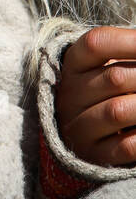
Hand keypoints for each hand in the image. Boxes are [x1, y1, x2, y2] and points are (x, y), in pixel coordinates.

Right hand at [56, 26, 135, 167]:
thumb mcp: (107, 65)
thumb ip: (128, 53)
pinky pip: (126, 146)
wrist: (85, 131)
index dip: (129, 42)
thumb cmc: (107, 89)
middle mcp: (70, 95)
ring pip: (118, 111)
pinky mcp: (94, 156)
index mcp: (72, 65)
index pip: (96, 44)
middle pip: (114, 78)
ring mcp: (78, 127)